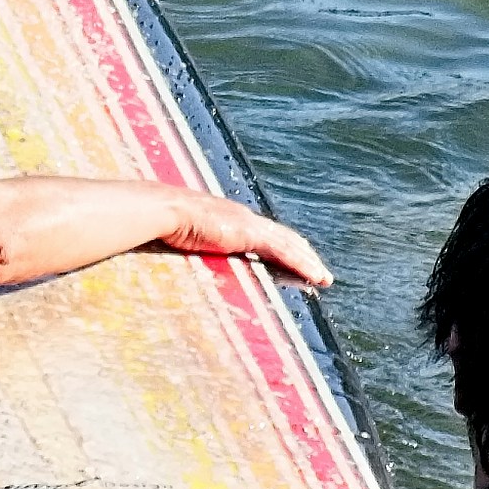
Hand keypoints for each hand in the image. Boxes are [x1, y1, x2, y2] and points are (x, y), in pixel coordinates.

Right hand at [166, 198, 331, 287]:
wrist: (165, 210)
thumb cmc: (167, 223)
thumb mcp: (186, 235)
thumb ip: (194, 242)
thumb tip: (183, 251)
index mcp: (233, 218)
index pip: (267, 234)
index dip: (285, 246)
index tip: (296, 258)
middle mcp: (247, 219)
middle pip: (286, 238)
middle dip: (304, 255)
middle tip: (319, 272)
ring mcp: (250, 225)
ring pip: (290, 246)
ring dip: (309, 263)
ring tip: (324, 279)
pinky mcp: (250, 235)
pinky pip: (283, 253)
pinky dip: (301, 265)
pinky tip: (314, 277)